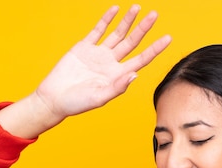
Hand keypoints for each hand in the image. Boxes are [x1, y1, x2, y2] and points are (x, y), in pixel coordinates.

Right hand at [0, 5, 170, 137]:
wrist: (53, 98)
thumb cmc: (76, 104)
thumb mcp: (99, 98)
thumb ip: (117, 87)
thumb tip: (135, 74)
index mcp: (118, 76)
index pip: (141, 59)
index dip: (155, 48)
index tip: (168, 38)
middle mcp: (111, 63)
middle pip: (132, 42)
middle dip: (144, 28)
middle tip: (155, 14)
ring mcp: (98, 54)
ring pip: (117, 33)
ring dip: (127, 21)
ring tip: (137, 8)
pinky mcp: (83, 47)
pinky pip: (97, 30)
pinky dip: (106, 20)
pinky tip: (115, 10)